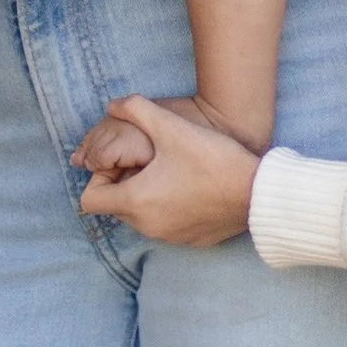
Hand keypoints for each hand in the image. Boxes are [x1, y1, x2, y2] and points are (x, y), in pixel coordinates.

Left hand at [77, 92, 261, 240]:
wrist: (258, 192)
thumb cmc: (212, 159)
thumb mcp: (170, 126)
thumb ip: (135, 109)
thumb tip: (112, 105)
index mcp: (136, 202)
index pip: (89, 200)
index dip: (99, 177)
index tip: (122, 161)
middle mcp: (148, 227)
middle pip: (116, 207)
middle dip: (123, 184)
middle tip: (147, 161)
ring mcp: (171, 237)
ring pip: (141, 217)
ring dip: (146, 196)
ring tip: (170, 171)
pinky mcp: (192, 241)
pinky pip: (167, 226)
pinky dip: (169, 209)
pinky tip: (190, 186)